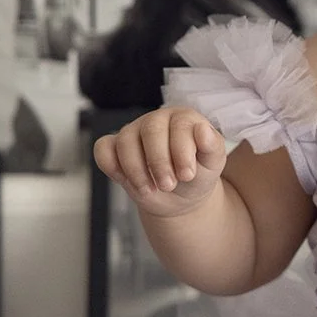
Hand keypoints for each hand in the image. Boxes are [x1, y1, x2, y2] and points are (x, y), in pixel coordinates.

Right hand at [93, 106, 227, 218]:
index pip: (179, 125)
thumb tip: (203, 130)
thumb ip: (212, 146)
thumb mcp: (213, 164)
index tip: (187, 175)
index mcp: (184, 118)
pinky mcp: (115, 147)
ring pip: (125, 141)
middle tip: (168, 185)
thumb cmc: (197, 175)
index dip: (182, 152)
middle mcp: (157, 120)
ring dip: (136, 170)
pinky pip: (103, 149)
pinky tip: (125, 180)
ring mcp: (134, 131)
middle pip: (151, 131)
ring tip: (150, 189)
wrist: (180, 198)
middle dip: (159, 162)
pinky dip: (111, 165)